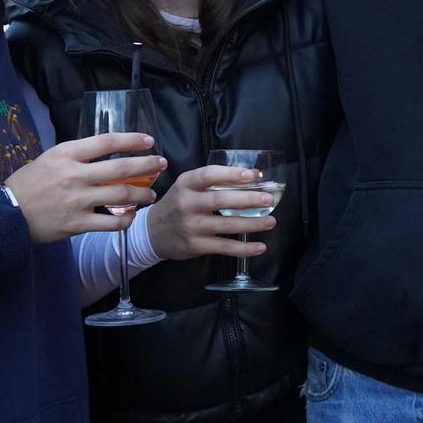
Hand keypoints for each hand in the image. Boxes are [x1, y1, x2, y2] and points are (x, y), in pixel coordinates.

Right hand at [3, 132, 162, 243]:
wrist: (6, 213)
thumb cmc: (29, 183)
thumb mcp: (50, 158)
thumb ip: (77, 155)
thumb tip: (107, 151)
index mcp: (66, 154)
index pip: (107, 142)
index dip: (132, 140)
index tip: (149, 141)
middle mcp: (74, 175)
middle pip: (121, 168)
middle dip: (147, 165)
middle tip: (161, 164)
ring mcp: (77, 200)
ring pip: (121, 195)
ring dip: (142, 194)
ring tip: (151, 194)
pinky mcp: (77, 223)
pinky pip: (111, 222)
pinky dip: (126, 219)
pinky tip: (131, 215)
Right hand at [143, 164, 278, 261]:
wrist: (152, 233)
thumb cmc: (177, 204)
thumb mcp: (186, 186)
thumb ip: (211, 181)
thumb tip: (250, 177)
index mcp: (186, 184)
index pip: (209, 175)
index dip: (232, 174)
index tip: (254, 175)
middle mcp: (187, 204)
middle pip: (221, 200)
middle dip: (248, 199)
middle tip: (268, 199)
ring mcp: (191, 226)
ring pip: (227, 225)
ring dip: (253, 223)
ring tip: (271, 221)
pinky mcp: (195, 246)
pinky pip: (224, 247)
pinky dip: (244, 249)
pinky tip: (260, 247)